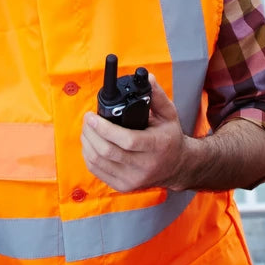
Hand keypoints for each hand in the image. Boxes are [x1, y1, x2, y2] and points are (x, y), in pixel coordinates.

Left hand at [81, 73, 189, 192]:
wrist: (178, 167)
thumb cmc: (170, 138)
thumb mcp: (169, 115)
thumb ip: (157, 96)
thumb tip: (148, 78)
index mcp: (157, 146)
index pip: (127, 140)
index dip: (105, 128)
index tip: (92, 116)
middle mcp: (145, 165)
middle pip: (108, 152)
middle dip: (91, 133)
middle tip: (87, 120)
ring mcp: (133, 179)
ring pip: (99, 162)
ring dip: (87, 143)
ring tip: (87, 130)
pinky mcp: (124, 186)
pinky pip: (98, 172)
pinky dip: (89, 156)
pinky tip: (90, 144)